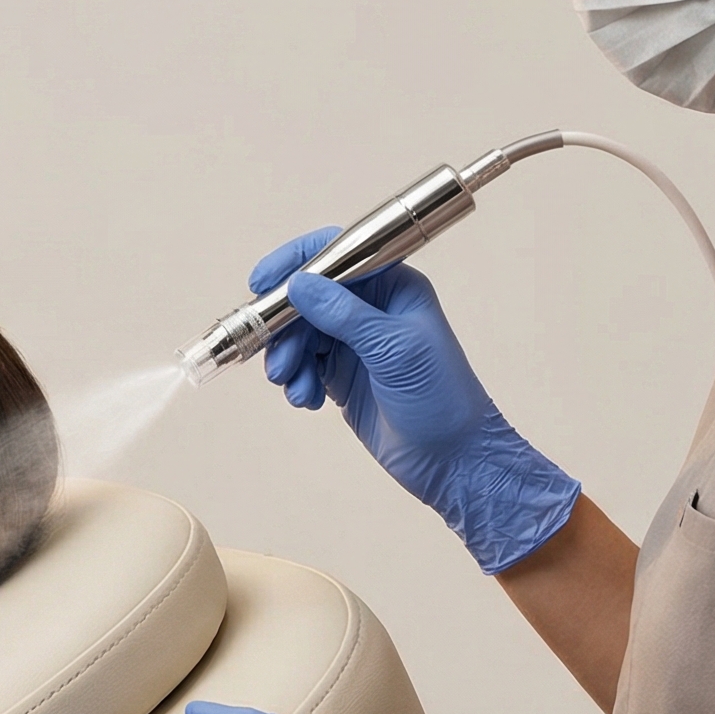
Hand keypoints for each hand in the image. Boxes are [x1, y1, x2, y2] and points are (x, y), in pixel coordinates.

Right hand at [249, 230, 581, 573]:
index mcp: (393, 287)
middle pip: (308, 298)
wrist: (452, 459)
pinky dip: (297, 381)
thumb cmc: (441, 398)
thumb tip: (298, 285)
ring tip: (294, 389)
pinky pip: (304, 365)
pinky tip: (308, 400)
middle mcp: (371, 309)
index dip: (297, 263)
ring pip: (300, 334)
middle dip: (285, 328)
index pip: (338, 254)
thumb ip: (344, 315)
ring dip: (288, 359)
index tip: (262, 283)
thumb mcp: (394, 350)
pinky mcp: (342, 375)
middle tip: (277, 362)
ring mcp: (355, 342)